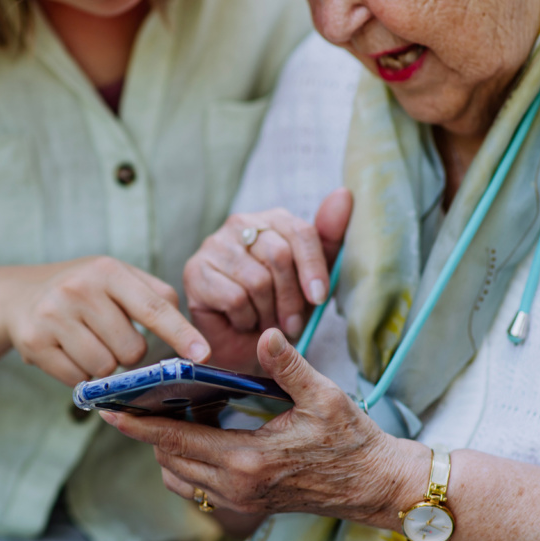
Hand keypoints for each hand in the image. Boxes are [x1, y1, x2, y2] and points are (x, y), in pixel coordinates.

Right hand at [4, 256, 209, 385]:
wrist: (16, 296)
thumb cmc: (82, 290)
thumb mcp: (115, 278)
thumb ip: (155, 296)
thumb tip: (187, 334)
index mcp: (107, 271)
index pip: (154, 307)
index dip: (181, 334)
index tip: (202, 354)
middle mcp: (78, 289)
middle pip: (132, 350)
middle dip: (128, 352)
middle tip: (109, 336)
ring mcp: (53, 317)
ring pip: (106, 368)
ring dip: (104, 365)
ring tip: (87, 343)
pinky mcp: (34, 344)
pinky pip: (78, 380)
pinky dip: (80, 375)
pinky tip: (68, 353)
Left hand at [100, 328, 426, 523]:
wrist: (378, 487)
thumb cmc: (354, 441)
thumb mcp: (325, 396)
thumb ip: (288, 365)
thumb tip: (263, 333)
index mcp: (247, 460)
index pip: (176, 440)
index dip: (138, 424)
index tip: (106, 411)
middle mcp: (236, 487)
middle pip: (169, 459)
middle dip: (148, 432)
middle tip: (136, 401)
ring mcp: (241, 501)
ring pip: (179, 478)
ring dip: (167, 449)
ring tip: (169, 414)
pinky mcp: (248, 506)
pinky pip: (197, 487)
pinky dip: (186, 464)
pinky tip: (199, 435)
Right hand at [182, 189, 351, 372]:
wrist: (243, 346)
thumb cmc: (279, 309)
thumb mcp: (311, 280)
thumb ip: (328, 240)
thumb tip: (344, 194)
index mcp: (272, 220)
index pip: (300, 231)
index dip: (313, 268)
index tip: (318, 299)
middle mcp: (240, 224)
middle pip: (278, 255)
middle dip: (290, 298)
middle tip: (291, 323)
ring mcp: (214, 245)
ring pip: (257, 280)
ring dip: (267, 312)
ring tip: (265, 321)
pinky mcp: (195, 271)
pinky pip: (235, 298)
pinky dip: (245, 319)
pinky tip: (241, 321)